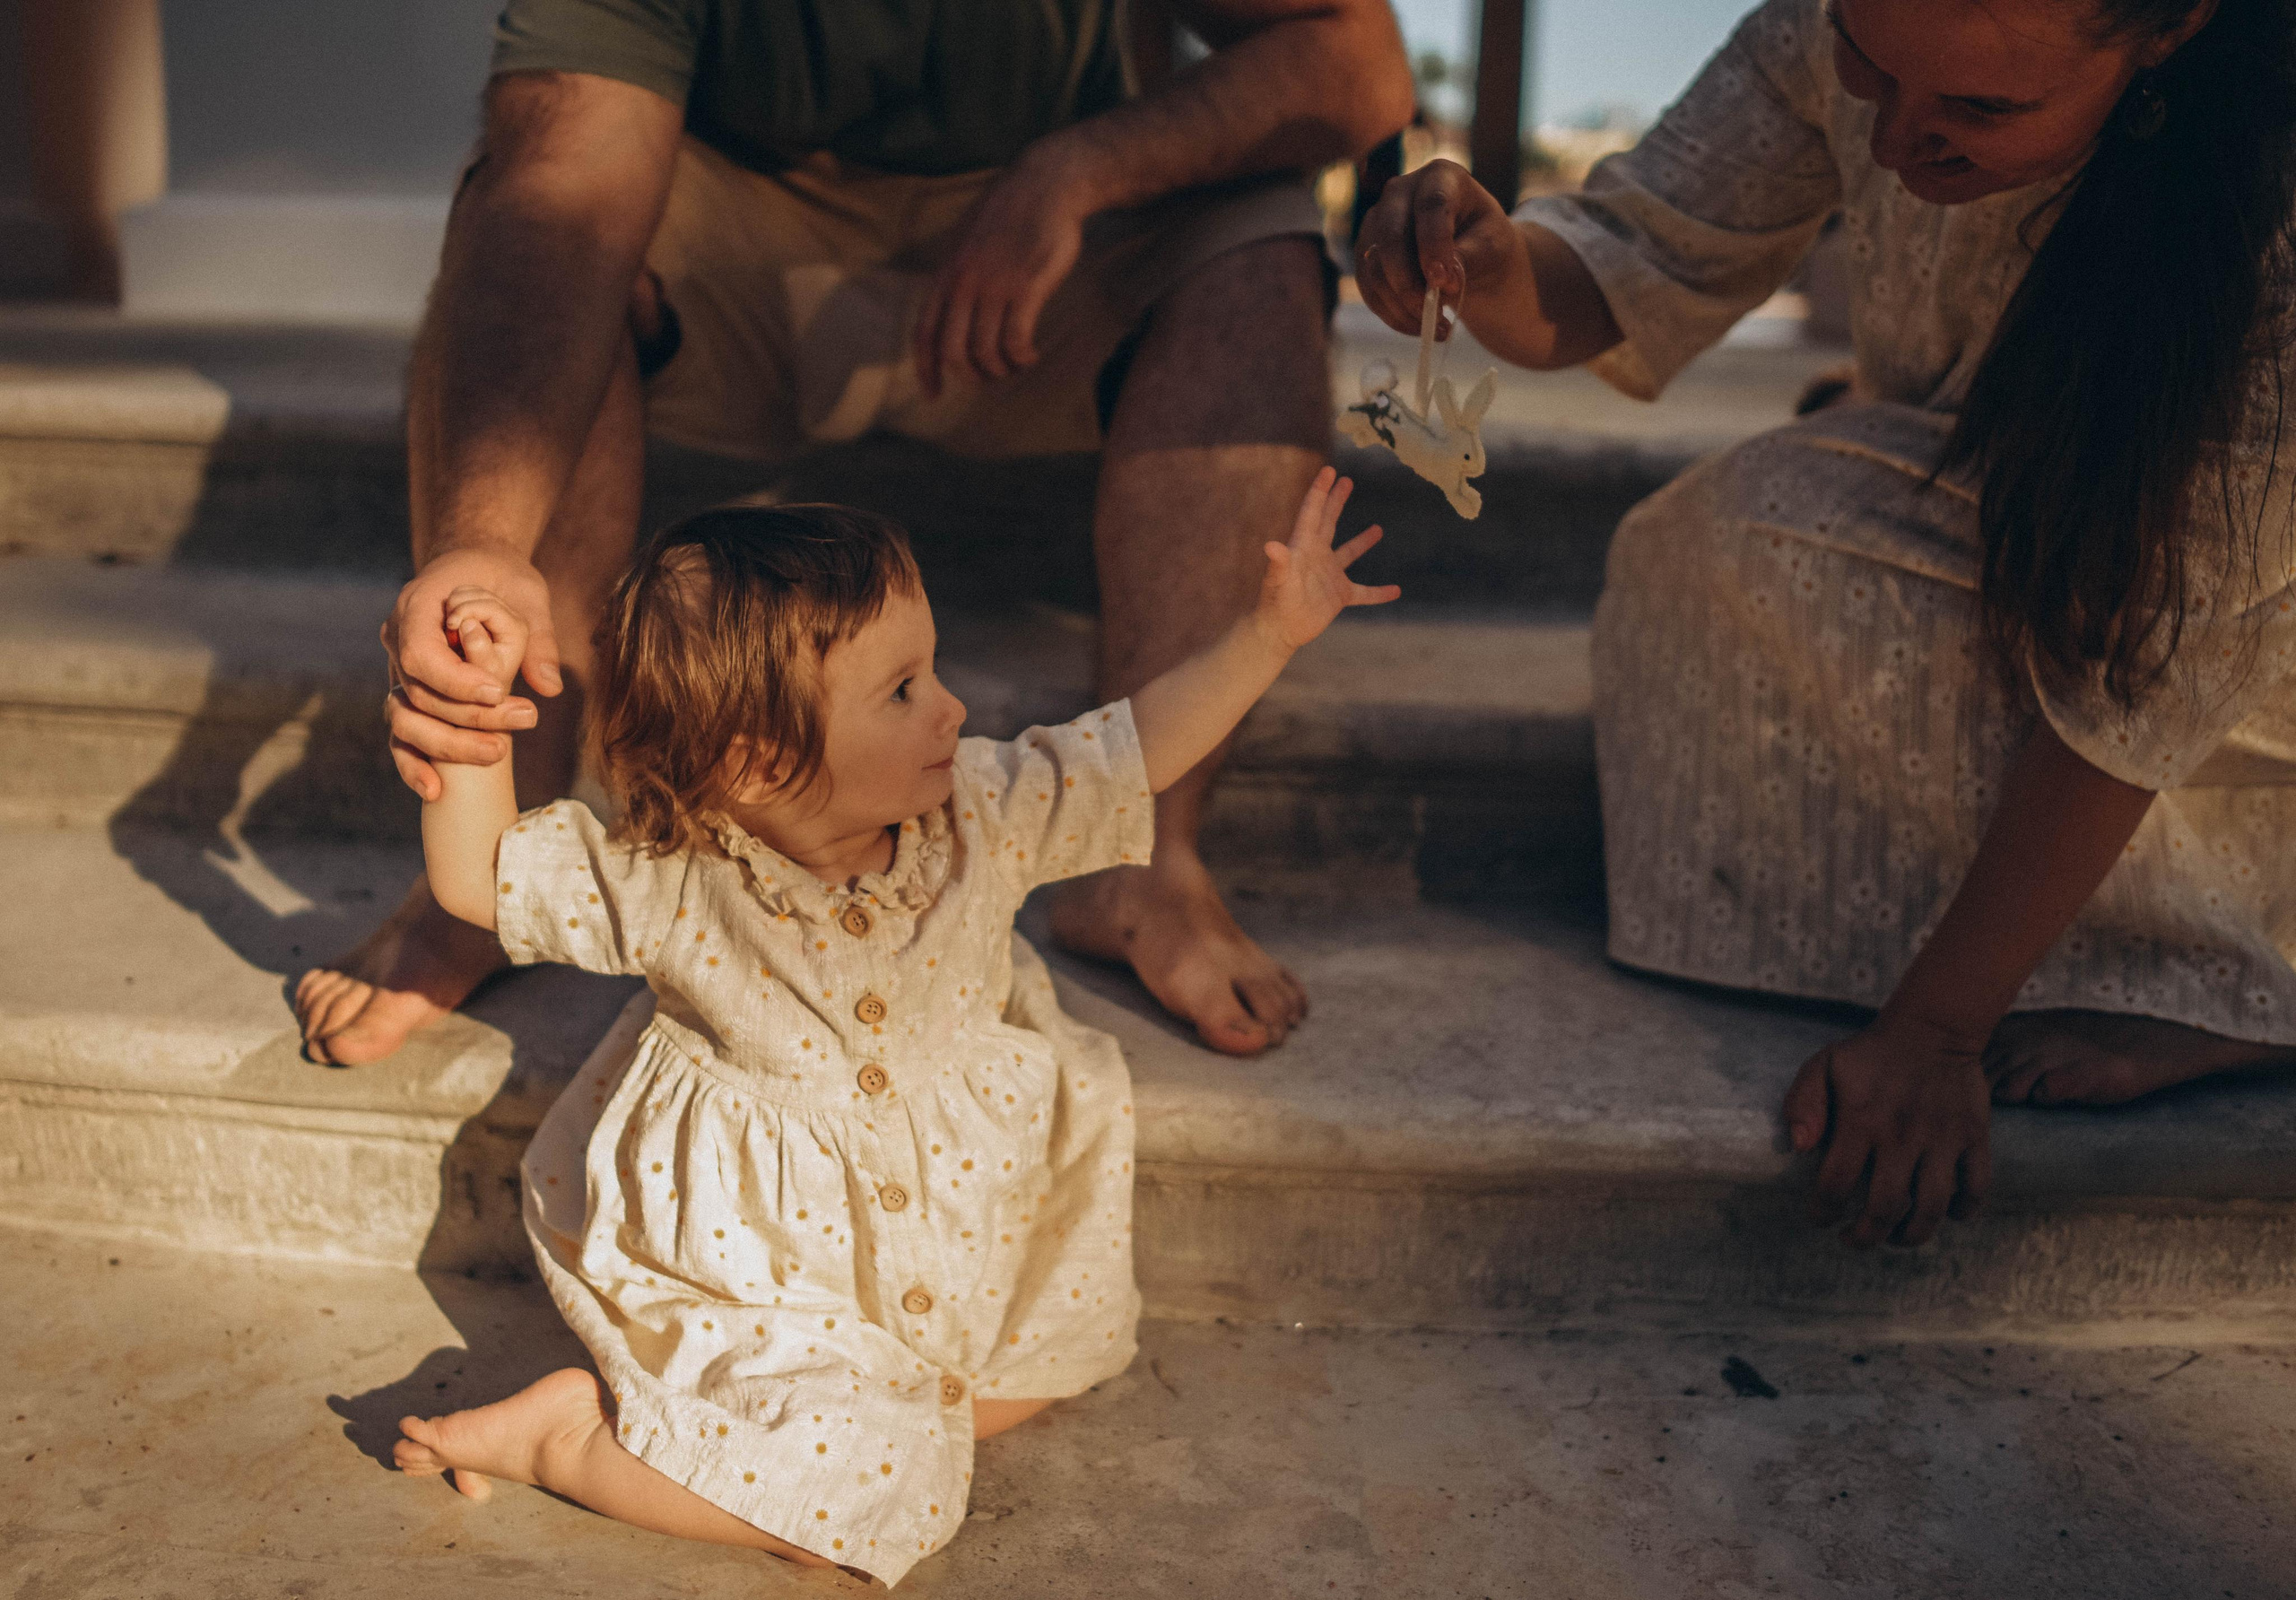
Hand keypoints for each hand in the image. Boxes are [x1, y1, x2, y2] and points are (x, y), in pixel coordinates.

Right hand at [382, 545, 558, 800]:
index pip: (421, 652)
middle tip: (524, 721)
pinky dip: (414, 764)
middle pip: (420, 691)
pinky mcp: (408, 696)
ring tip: (500, 752)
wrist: (476, 571)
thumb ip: (536, 638)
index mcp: (418, 605)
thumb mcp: (526, 595)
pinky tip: (435, 791)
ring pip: (407, 718)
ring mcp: (398, 670)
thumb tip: (549, 687)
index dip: (455, 679)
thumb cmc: (502, 579)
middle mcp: (397, 638)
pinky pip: (402, 735)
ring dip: (450, 744)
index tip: (497, 692)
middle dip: (468, 715)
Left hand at [914, 153, 1091, 396]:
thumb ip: (957, 274)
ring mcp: (994, 286)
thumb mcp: (967, 239)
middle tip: (992, 377)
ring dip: (1002, 369)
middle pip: (954, 353)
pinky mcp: (1026, 288)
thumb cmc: (1011, 212)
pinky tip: (1031, 355)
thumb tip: (951, 308)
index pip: (925, 334)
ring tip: (1017, 363)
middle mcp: (964, 283)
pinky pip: (1016, 342)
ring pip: (986, 352)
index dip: (926, 370)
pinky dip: (1022, 358)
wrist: (1046, 183)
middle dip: (972, 376)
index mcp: (946, 274)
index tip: (933, 395)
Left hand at [1256, 467, 1401, 649]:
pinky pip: (1364, 593)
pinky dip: (1379, 592)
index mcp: (1303, 546)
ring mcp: (1329, 576)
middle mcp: (1317, 556)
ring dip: (1362, 541)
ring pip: (1349, 553)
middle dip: (1336, 500)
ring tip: (1378, 528)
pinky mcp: (1338, 596)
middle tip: (1347, 479)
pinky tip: (1395, 590)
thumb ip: (1278, 564)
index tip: (1330, 470)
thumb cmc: (1275, 604)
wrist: (1279, 631)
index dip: (1320, 491)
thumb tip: (1270, 546)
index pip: (1312, 512)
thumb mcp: (1278, 582)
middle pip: (1329, 522)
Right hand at [1354, 158, 1526, 337]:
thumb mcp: (1493, 245)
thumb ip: (1469, 256)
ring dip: (1403, 307)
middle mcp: (1400, 192)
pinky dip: (1393, 315)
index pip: (1431, 206)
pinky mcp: (1366, 253)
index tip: (1446, 284)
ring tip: (1437, 329)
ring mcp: (1377, 221)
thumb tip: (1439, 281)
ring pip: (1374, 268)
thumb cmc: (1487, 241)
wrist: (1473, 253)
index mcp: (1440, 177)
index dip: (1434, 246)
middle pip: (1390, 237)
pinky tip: (1419, 327)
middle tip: (1437, 316)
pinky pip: (1369, 289)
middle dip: (1410, 284)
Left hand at [1784, 1012, 1993, 1248]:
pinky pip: (1976, 1188)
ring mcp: (1943, 1139)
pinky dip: (1964, 1212)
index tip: (1820, 1219)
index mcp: (1861, 1120)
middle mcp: (1903, 1135)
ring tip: (1894, 1237)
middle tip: (1853, 1238)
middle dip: (1865, 1236)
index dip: (1823, 1211)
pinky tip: (1946, 1215)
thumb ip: (1802, 1104)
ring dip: (1911, 1235)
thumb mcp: (1823, 1065)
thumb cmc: (1871, 1054)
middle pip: (1885, 1208)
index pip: (1835, 1185)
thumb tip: (1798, 1148)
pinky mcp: (1974, 1138)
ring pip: (1931, 1208)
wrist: (1934, 1029)